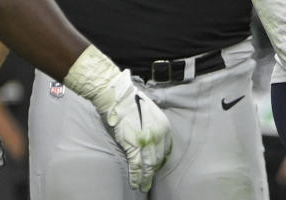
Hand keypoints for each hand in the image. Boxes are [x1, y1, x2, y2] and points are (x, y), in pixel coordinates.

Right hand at [91, 71, 172, 190]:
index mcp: (164, 127)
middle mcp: (159, 135)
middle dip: (154, 172)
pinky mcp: (134, 146)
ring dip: (146, 179)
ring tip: (143, 187)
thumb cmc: (132, 103)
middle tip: (150, 181)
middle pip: (158, 159)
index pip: (166, 149)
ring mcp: (147, 142)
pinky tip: (135, 183)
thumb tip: (153, 137)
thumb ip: (154, 126)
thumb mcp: (151, 113)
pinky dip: (136, 177)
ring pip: (149, 166)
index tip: (157, 167)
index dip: (161, 160)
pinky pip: (137, 166)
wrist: (119, 98)